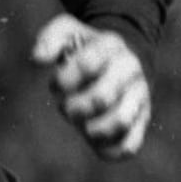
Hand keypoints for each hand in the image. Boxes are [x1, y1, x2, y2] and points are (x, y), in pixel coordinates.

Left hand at [31, 15, 150, 161]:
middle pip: (102, 97)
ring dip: (91, 130)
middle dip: (74, 108)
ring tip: (82, 126)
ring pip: (120, 122)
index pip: (87, 64)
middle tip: (67, 108)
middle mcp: (130, 71)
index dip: (63, 80)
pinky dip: (108, 149)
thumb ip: (50, 39)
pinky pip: (130, 145)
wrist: (123, 58)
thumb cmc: (86, 47)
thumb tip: (38, 59)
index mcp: (111, 46)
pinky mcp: (142, 120)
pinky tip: (93, 140)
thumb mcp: (68, 31)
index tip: (56, 86)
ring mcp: (140, 96)